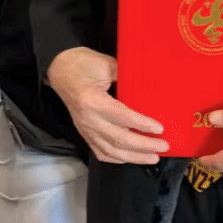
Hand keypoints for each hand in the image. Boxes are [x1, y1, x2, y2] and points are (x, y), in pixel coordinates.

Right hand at [46, 46, 168, 163]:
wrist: (59, 68)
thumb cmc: (81, 64)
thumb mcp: (105, 63)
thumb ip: (126, 74)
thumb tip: (148, 82)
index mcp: (92, 101)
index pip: (121, 117)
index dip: (141, 124)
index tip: (159, 129)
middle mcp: (88, 119)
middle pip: (118, 139)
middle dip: (143, 146)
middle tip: (163, 146)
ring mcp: (85, 128)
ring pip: (111, 150)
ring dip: (134, 157)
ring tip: (152, 157)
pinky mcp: (84, 132)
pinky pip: (100, 151)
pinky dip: (117, 158)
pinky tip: (130, 158)